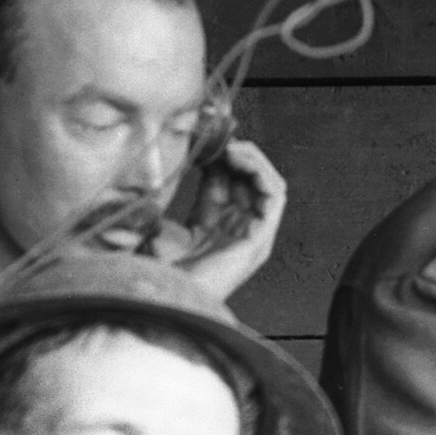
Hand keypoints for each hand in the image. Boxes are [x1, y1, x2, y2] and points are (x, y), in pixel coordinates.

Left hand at [168, 138, 288, 301]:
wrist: (169, 298)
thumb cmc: (162, 272)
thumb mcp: (163, 224)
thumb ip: (170, 200)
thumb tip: (173, 166)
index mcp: (213, 227)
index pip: (223, 181)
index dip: (213, 156)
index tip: (197, 138)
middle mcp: (237, 230)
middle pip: (247, 180)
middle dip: (234, 153)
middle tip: (214, 136)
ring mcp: (252, 235)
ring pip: (267, 184)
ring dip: (251, 159)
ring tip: (230, 145)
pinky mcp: (261, 238)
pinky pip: (274, 195)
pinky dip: (261, 171)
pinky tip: (238, 157)